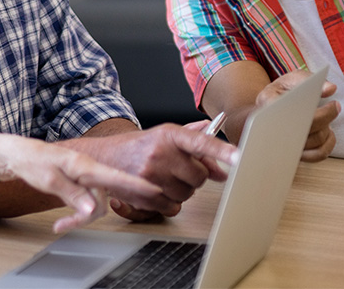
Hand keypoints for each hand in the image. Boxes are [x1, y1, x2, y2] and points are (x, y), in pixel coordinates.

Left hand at [0, 135, 161, 232]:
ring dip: (80, 218)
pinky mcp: (78, 184)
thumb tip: (93, 210)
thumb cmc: (31, 160)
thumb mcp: (49, 179)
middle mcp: (88, 171)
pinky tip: (62, 222)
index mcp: (84, 165)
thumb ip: (73, 194)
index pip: (115, 176)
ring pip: (95, 205)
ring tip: (60, 225)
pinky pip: (86, 203)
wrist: (16, 155)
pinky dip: (76, 215)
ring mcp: (84, 178)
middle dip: (98, 211)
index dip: (137, 185)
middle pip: (107, 196)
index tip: (156, 190)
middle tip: (81, 220)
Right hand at [91, 124, 237, 218]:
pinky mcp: (143, 194)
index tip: (239, 156)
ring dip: (181, 191)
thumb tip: (222, 165)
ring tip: (164, 179)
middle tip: (178, 170)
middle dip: (193, 177)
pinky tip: (157, 190)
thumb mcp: (166, 138)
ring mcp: (150, 175)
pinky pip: (172, 207)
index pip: (200, 142)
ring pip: (187, 194)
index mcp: (169, 135)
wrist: (104, 158)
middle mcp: (160, 153)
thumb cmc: (138, 147)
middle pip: (199, 177)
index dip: (221, 151)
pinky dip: (168, 203)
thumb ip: (197, 146)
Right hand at [256, 71, 338, 161]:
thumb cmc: (279, 94)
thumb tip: (330, 88)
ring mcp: (282, 144)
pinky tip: (328, 131)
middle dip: (327, 117)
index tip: (333, 104)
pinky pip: (318, 154)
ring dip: (326, 128)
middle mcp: (271, 128)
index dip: (319, 113)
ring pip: (315, 141)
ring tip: (324, 116)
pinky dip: (329, 143)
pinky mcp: (293, 153)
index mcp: (267, 105)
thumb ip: (308, 79)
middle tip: (335, 106)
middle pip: (308, 129)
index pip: (296, 115)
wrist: (265, 110)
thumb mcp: (290, 80)